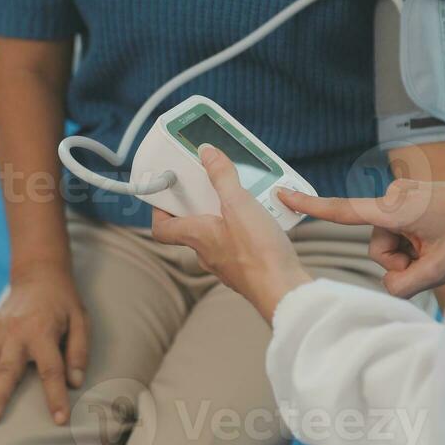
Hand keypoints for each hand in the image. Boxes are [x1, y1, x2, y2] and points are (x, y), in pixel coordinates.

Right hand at [0, 265, 88, 426]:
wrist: (38, 275)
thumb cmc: (63, 301)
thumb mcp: (81, 320)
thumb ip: (79, 351)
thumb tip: (76, 382)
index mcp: (42, 332)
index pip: (51, 370)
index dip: (55, 396)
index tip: (59, 420)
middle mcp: (16, 334)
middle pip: (7, 370)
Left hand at [152, 145, 312, 322]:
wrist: (283, 290)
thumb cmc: (258, 253)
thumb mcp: (239, 204)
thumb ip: (222, 177)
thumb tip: (207, 154)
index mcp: (197, 236)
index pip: (163, 228)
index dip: (160, 210)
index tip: (168, 193)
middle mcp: (207, 253)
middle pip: (193, 227)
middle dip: (202, 206)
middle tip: (213, 187)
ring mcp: (227, 264)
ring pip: (218, 236)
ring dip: (228, 217)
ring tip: (247, 200)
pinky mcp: (248, 269)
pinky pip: (240, 246)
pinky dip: (248, 231)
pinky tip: (265, 222)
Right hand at [279, 179, 444, 299]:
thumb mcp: (439, 269)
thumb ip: (404, 285)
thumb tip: (388, 287)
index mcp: (395, 209)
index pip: (344, 211)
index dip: (311, 207)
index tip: (281, 194)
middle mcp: (392, 199)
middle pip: (377, 247)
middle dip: (400, 260)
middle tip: (434, 256)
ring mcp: (400, 199)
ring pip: (388, 244)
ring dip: (410, 253)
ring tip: (440, 246)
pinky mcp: (408, 202)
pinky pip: (398, 234)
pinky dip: (414, 244)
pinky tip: (438, 240)